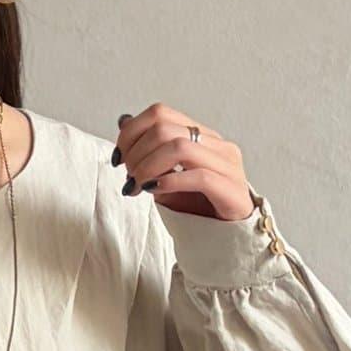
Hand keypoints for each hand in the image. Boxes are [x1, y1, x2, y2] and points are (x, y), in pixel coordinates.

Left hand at [113, 103, 254, 221]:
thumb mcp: (164, 177)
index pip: (160, 113)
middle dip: (136, 154)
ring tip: (138, 187)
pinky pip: (199, 177)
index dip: (131, 133)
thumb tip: (123, 122)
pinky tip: (154, 191)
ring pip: (180, 148)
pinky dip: (170, 182)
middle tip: (128, 178)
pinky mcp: (231, 188)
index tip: (119, 158)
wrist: (226, 237)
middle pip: (164, 128)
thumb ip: (147, 152)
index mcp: (200, 135)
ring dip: (148, 167)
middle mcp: (215, 143)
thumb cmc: (197, 206)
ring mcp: (227, 164)